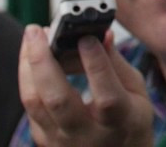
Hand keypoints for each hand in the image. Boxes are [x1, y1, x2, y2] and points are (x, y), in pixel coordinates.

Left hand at [18, 25, 153, 146]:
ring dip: (28, 66)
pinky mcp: (44, 140)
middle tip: (37, 30)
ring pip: (35, 102)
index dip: (95, 63)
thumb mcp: (137, 94)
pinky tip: (33, 60)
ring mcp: (62, 141)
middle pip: (57, 99)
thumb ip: (117, 64)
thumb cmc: (130, 123)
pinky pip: (31, 107)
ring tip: (31, 39)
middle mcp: (88, 136)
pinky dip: (29, 79)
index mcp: (121, 123)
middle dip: (43, 60)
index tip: (86, 36)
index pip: (106, 95)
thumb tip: (101, 34)